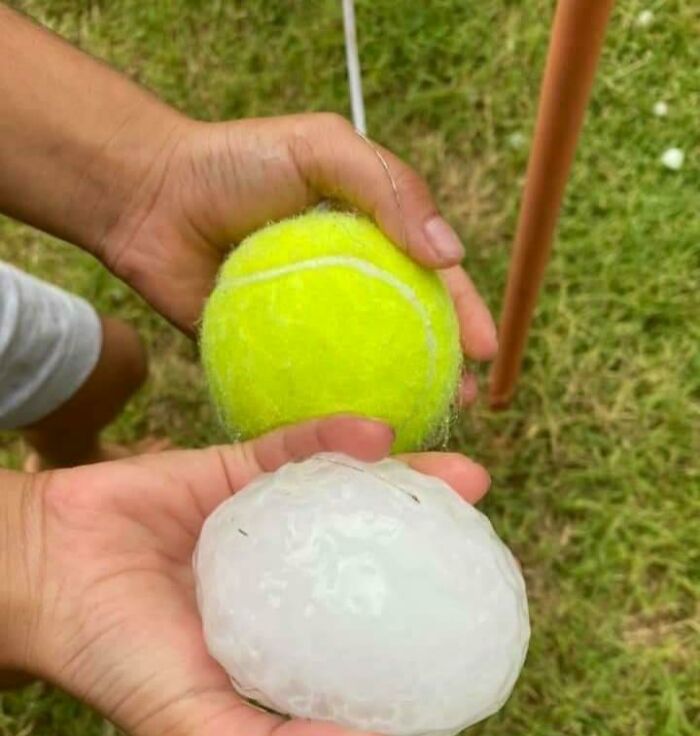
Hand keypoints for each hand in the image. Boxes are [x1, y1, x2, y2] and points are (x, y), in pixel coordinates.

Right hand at [4, 417, 489, 735]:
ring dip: (411, 481)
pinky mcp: (235, 469)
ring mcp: (268, 523)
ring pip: (352, 498)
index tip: (482, 617)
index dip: (431, 628)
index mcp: (291, 646)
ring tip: (467, 475)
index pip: (377, 639)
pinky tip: (375, 434)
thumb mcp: (194, 730)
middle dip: (439, 544)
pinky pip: (294, 448)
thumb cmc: (116, 660)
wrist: (39, 569)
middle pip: (380, 558)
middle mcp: (292, 581)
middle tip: (487, 533)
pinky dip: (334, 437)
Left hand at [102, 114, 497, 401]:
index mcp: (369, 238)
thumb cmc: (236, 162)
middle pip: (405, 334)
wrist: (150, 198)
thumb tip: (450, 254)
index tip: (486, 351)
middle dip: (441, 372)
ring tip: (416, 432)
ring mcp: (305, 326)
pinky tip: (344, 441)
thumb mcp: (322, 148)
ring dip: (392, 403)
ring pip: (359, 371)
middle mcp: (343, 286)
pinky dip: (323, 415)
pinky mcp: (262, 355)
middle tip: (462, 404)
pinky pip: (299, 388)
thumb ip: (389, 188)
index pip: (431, 279)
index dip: (464, 313)